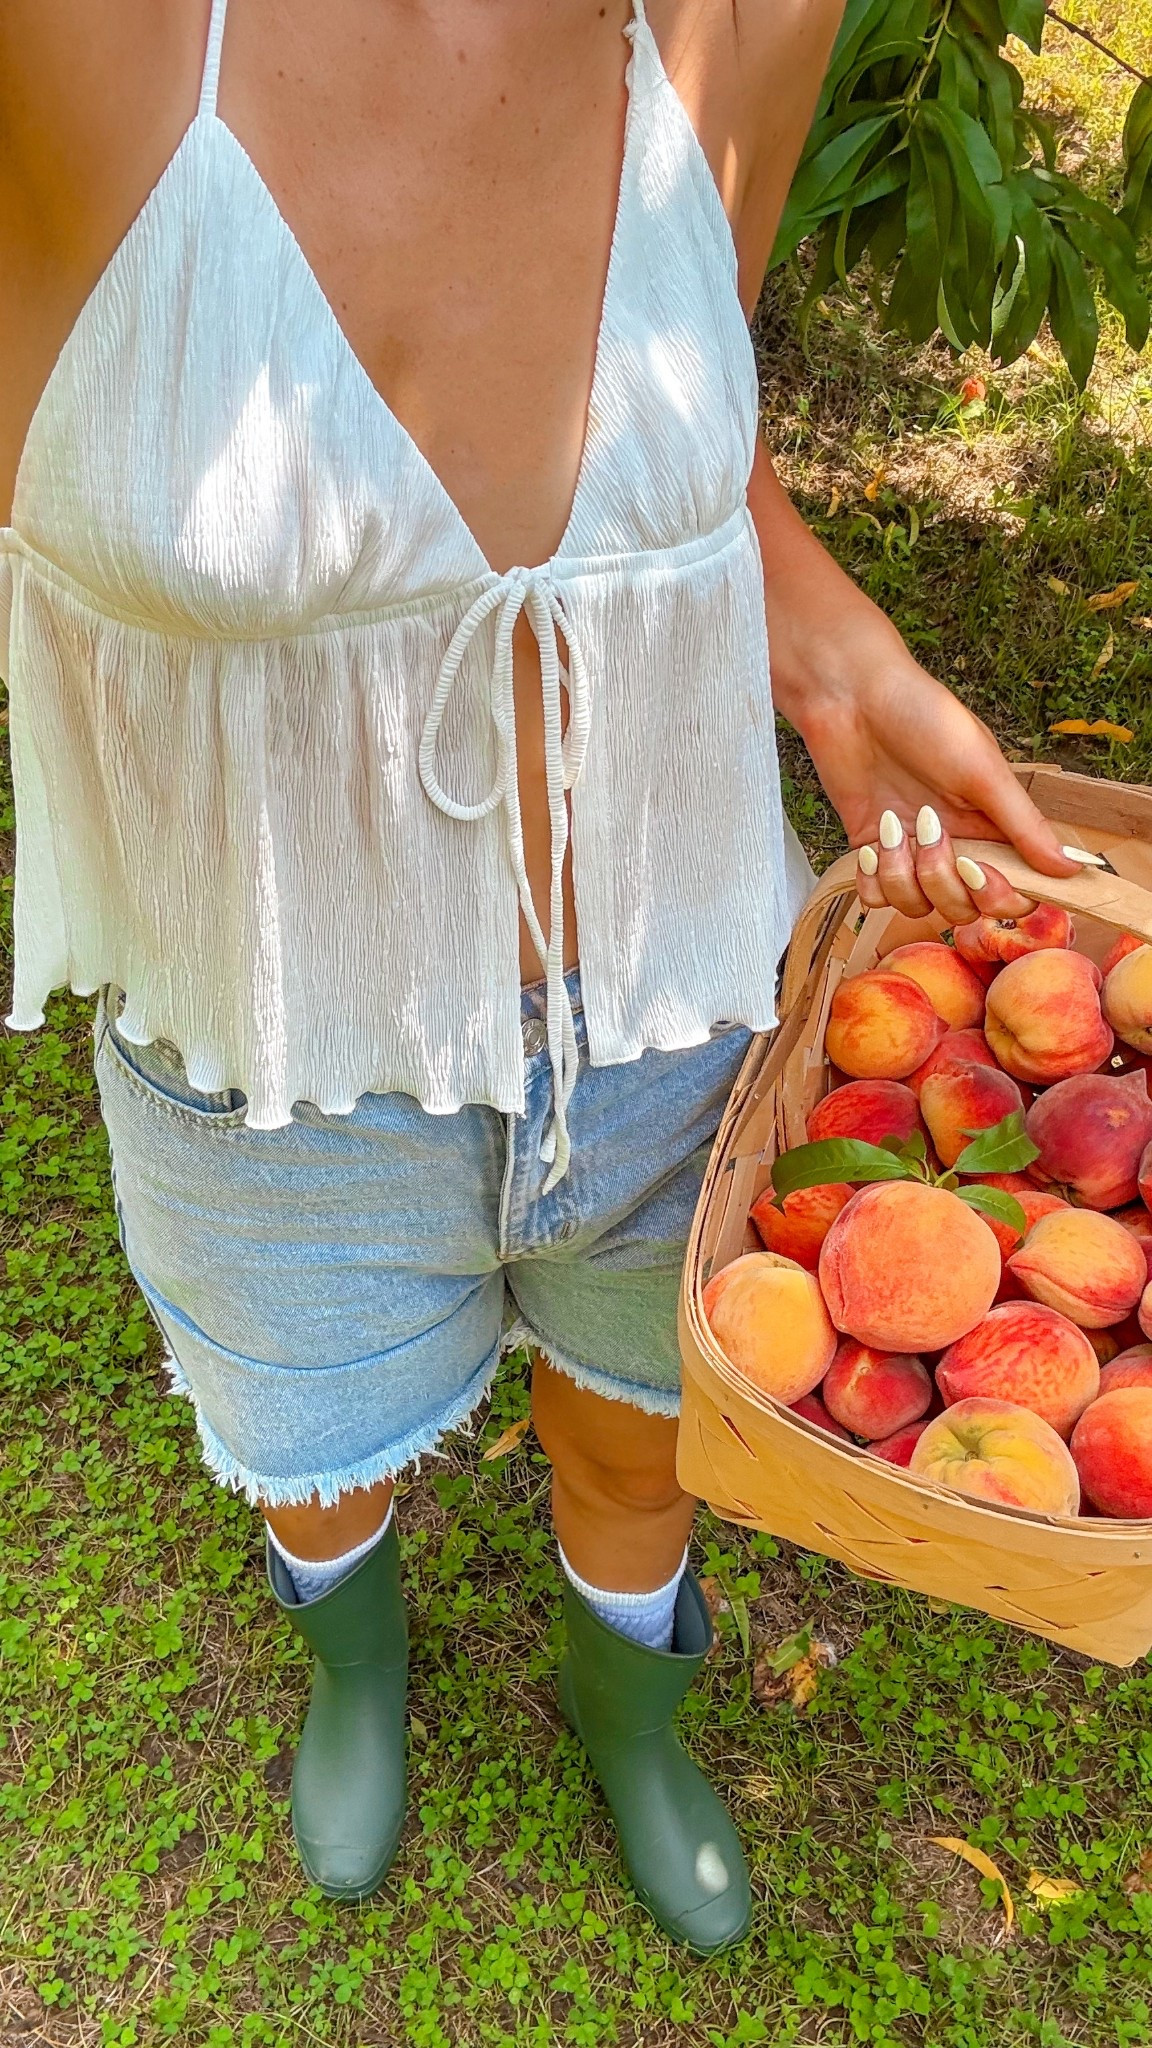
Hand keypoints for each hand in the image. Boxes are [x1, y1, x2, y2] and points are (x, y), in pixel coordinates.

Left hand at [748, 445, 1102, 922]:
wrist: (837, 678)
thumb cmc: (913, 705)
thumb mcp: (977, 763)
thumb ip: (1020, 820)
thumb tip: (1071, 872)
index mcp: (988, 808)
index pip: (1010, 882)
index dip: (1002, 895)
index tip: (995, 887)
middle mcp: (949, 825)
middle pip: (963, 900)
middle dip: (952, 884)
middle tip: (936, 845)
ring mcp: (903, 834)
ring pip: (916, 901)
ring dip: (909, 878)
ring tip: (899, 832)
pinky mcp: (859, 836)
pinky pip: (876, 890)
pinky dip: (875, 882)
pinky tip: (872, 851)